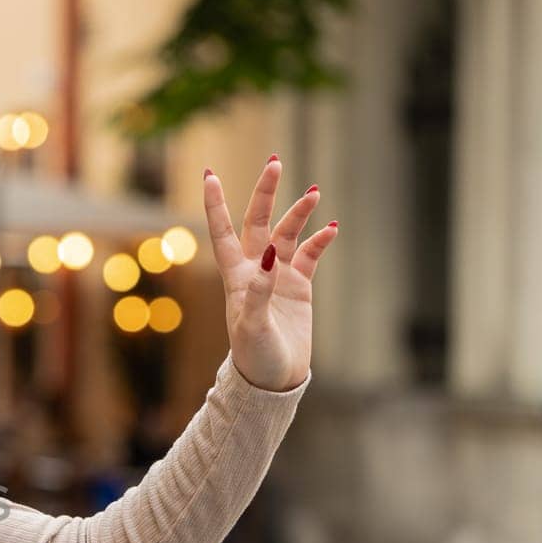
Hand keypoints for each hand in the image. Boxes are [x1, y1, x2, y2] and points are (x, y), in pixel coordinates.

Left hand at [202, 155, 338, 391]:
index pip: (222, 232)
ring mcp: (278, 276)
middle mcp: (255, 270)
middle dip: (265, 193)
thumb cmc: (255, 357)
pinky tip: (332, 228)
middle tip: (275, 163)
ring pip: (287, 234)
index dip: (215, 204)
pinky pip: (310, 255)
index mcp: (235, 277)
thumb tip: (269, 256)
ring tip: (314, 193)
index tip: (209, 174)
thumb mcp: (252, 326)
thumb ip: (259, 291)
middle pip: (258, 222)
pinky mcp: (299, 286)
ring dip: (299, 213)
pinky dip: (320, 240)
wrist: (274, 379)